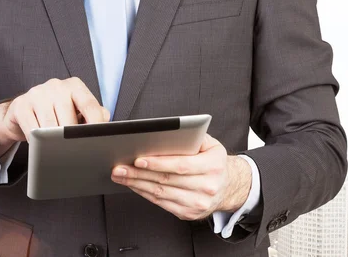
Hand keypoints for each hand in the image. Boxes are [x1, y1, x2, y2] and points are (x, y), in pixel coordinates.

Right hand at [0, 77, 109, 156]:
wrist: (21, 112)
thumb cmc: (55, 114)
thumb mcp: (76, 111)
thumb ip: (94, 115)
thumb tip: (106, 128)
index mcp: (74, 86)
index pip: (89, 105)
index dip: (95, 125)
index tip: (98, 141)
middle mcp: (56, 85)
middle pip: (69, 120)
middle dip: (71, 140)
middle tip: (73, 153)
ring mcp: (37, 93)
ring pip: (50, 127)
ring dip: (53, 143)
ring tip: (55, 150)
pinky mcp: (21, 105)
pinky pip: (32, 130)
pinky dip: (37, 142)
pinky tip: (39, 144)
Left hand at [111, 134, 251, 220]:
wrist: (228, 187)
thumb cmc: (213, 161)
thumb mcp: (211, 145)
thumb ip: (192, 137)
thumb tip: (168, 134)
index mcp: (213, 166)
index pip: (181, 165)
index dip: (158, 163)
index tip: (138, 160)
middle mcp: (207, 187)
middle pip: (166, 181)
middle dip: (139, 174)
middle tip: (119, 168)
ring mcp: (198, 203)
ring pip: (161, 194)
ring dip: (137, 185)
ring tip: (120, 176)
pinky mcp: (188, 213)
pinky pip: (161, 203)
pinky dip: (144, 194)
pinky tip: (133, 185)